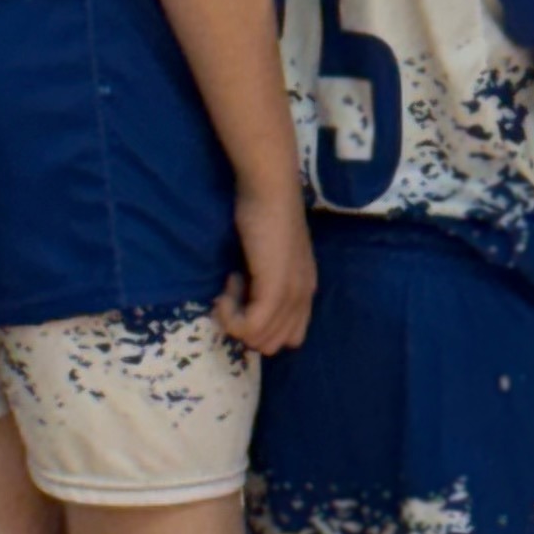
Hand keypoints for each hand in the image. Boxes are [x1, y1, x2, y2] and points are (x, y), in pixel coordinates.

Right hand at [216, 179, 315, 354]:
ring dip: (237, 318)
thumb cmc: (264, 212)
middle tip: (235, 289)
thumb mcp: (269, 255)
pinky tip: (228, 284)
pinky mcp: (275, 292)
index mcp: (305, 290)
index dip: (259, 323)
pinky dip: (230, 315)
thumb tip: (245, 297)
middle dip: (246, 325)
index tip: (243, 292)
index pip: (289, 336)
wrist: (269, 190)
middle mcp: (304, 297)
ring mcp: (291, 296)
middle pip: (273, 343)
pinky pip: (249, 328)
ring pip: (260, 341)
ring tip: (232, 282)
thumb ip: (266, 279)